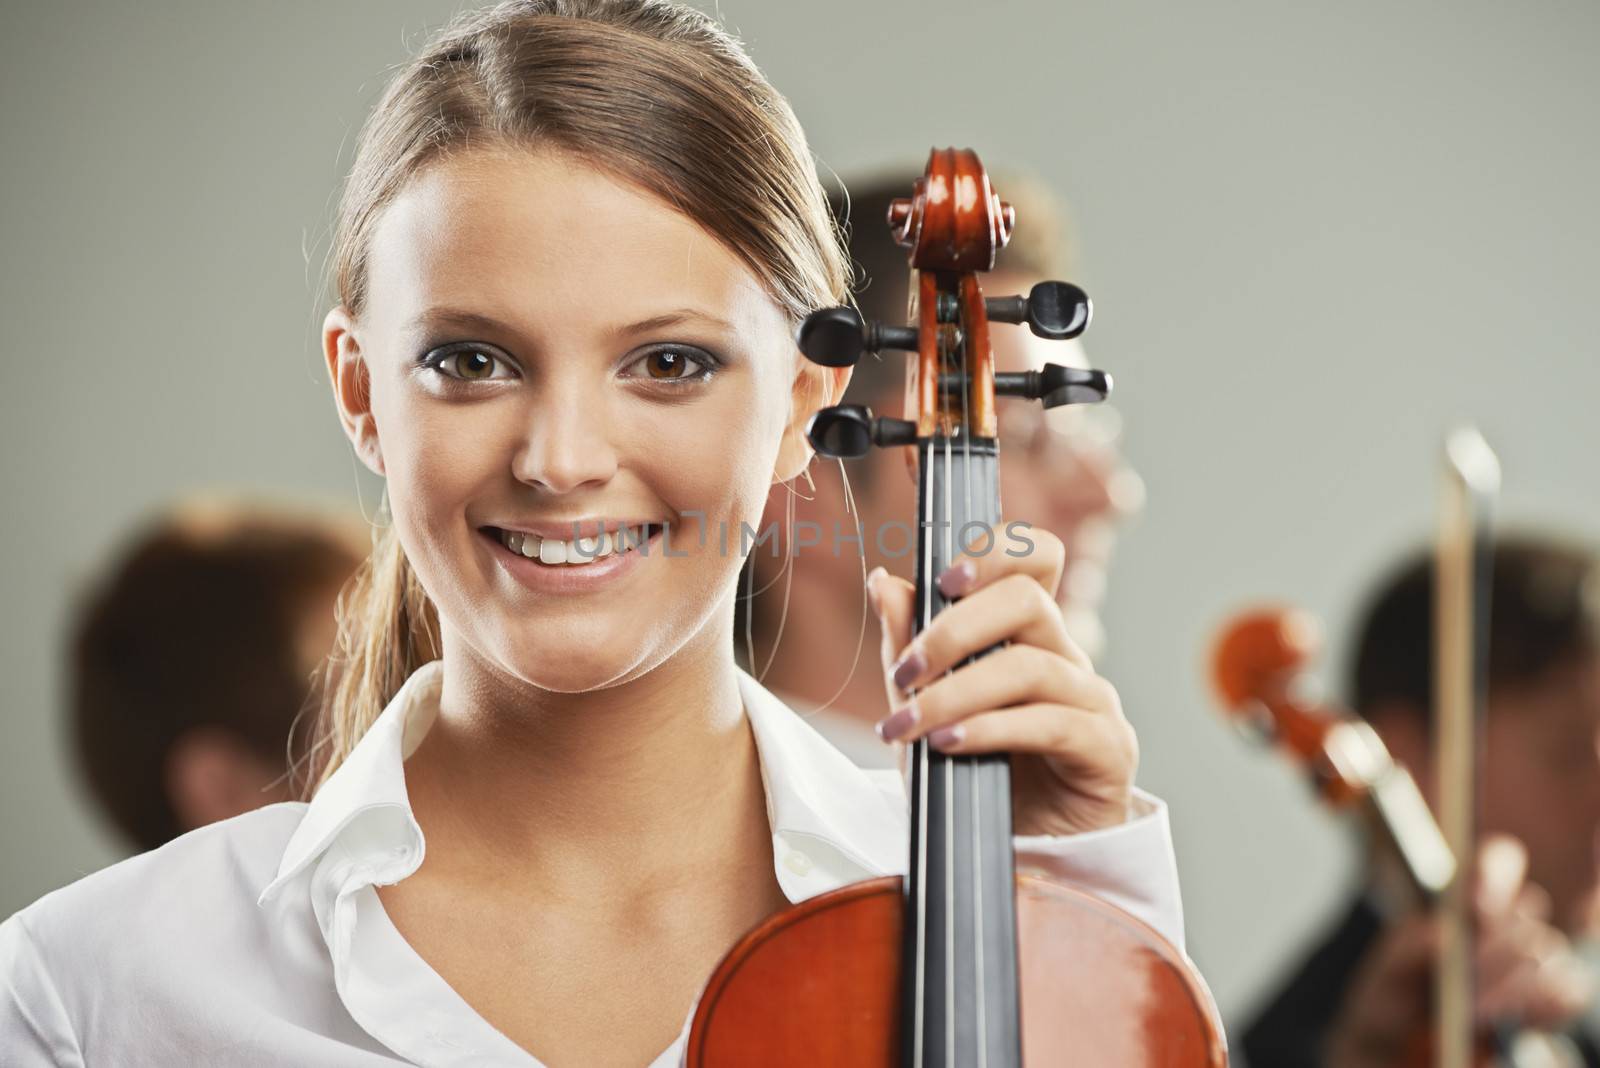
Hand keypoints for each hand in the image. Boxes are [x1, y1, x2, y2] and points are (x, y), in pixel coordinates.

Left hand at [866, 523, 1136, 836]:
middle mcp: (1065, 655)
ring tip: (909, 724)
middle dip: (956, 628)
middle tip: (906, 670)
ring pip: (1030, 666)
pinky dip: (991, 730)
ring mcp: (1092, 699)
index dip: (995, 552)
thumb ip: (907, 646)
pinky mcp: (1107, 748)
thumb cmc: (972, 775)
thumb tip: (883, 581)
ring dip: (956, 693)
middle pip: (1027, 599)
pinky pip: (1051, 723)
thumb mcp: (922, 708)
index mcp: (1027, 633)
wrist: (1014, 856)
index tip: (941, 580)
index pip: (1034, 559)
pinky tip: (949, 746)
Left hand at [1326, 835, 1593, 1067]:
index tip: (1477, 907)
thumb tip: (1445, 934)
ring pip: (1548, 955)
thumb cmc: (1393, 996)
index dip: (1496, 872)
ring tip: (1475, 1011)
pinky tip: (1517, 1019)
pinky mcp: (1547, 1004)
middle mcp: (1504, 924)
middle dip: (1493, 952)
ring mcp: (1531, 963)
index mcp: (1464, 900)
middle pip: (1525, 918)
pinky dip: (1544, 1006)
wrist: (1397, 1048)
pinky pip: (1568, 993)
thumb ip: (1409, 947)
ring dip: (1511, 985)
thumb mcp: (1385, 968)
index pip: (1500, 858)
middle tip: (1464, 980)